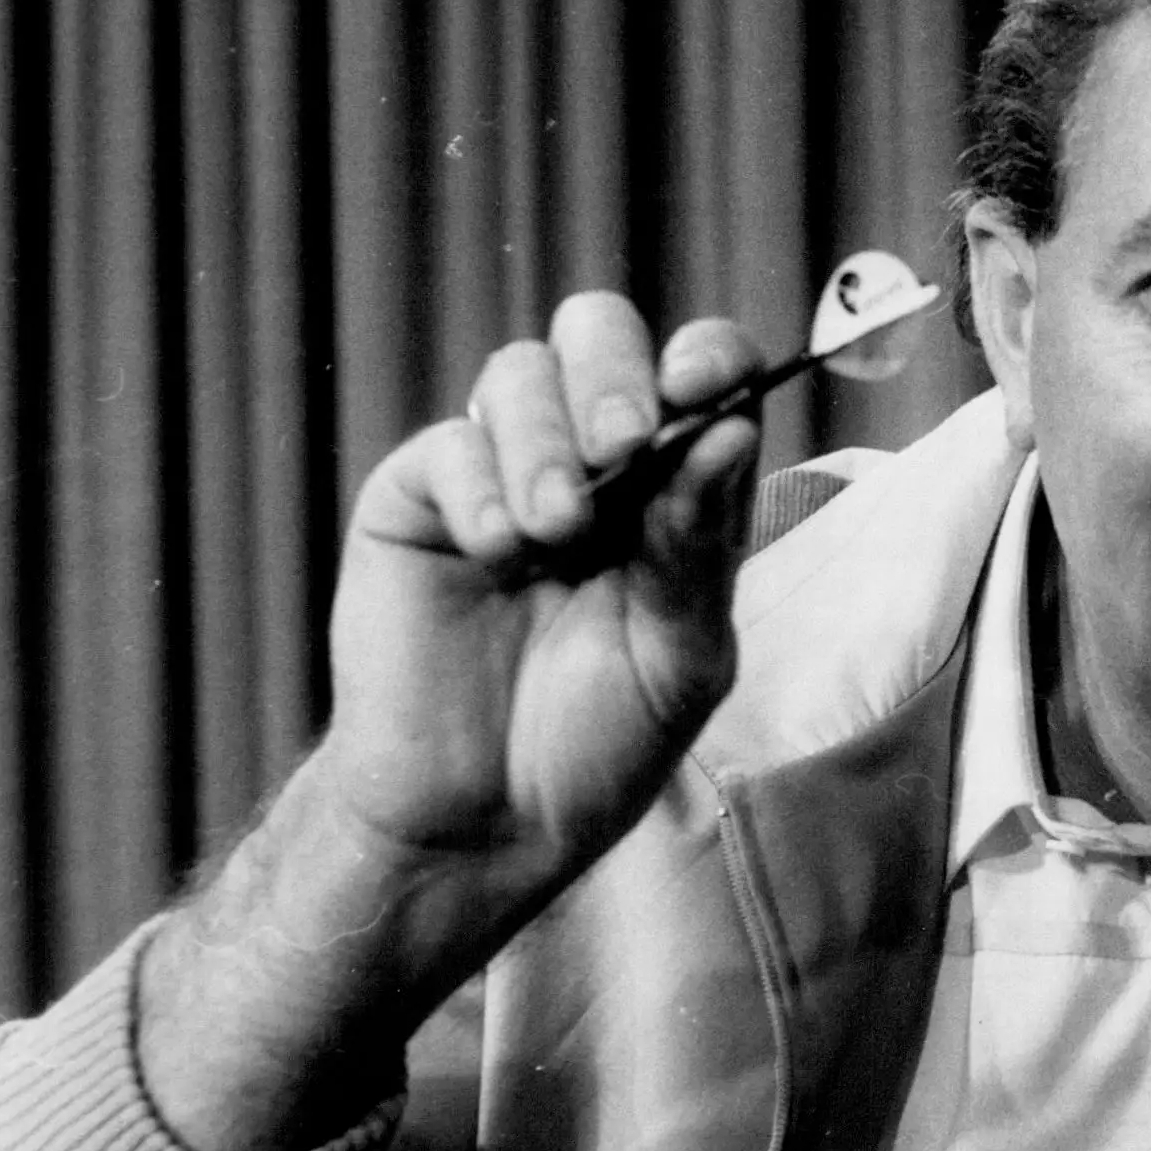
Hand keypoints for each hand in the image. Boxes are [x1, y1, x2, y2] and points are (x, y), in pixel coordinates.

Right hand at [137, 293, 762, 1150]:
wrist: (483, 814)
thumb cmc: (597, 741)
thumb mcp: (682, 656)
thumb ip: (702, 547)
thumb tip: (729, 431)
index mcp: (671, 490)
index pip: (699, 379)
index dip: (707, 360)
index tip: (707, 380)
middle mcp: (590, 464)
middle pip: (599, 336)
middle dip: (617, 375)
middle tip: (626, 444)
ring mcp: (502, 472)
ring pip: (521, 373)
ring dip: (547, 441)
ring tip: (554, 534)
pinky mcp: (421, 500)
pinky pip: (451, 445)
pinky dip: (482, 488)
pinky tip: (498, 554)